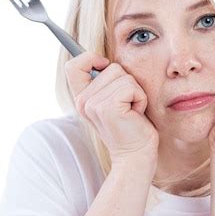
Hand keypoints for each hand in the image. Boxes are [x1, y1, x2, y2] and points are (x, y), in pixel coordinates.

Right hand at [65, 51, 158, 165]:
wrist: (135, 156)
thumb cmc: (131, 128)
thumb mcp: (113, 102)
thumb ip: (105, 83)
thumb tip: (104, 60)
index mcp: (81, 99)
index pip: (74, 65)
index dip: (91, 59)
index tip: (105, 68)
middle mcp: (83, 101)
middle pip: (110, 67)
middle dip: (127, 83)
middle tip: (126, 107)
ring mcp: (94, 104)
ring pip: (123, 75)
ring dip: (135, 93)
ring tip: (131, 112)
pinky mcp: (108, 107)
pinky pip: (131, 87)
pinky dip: (140, 99)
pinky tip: (136, 115)